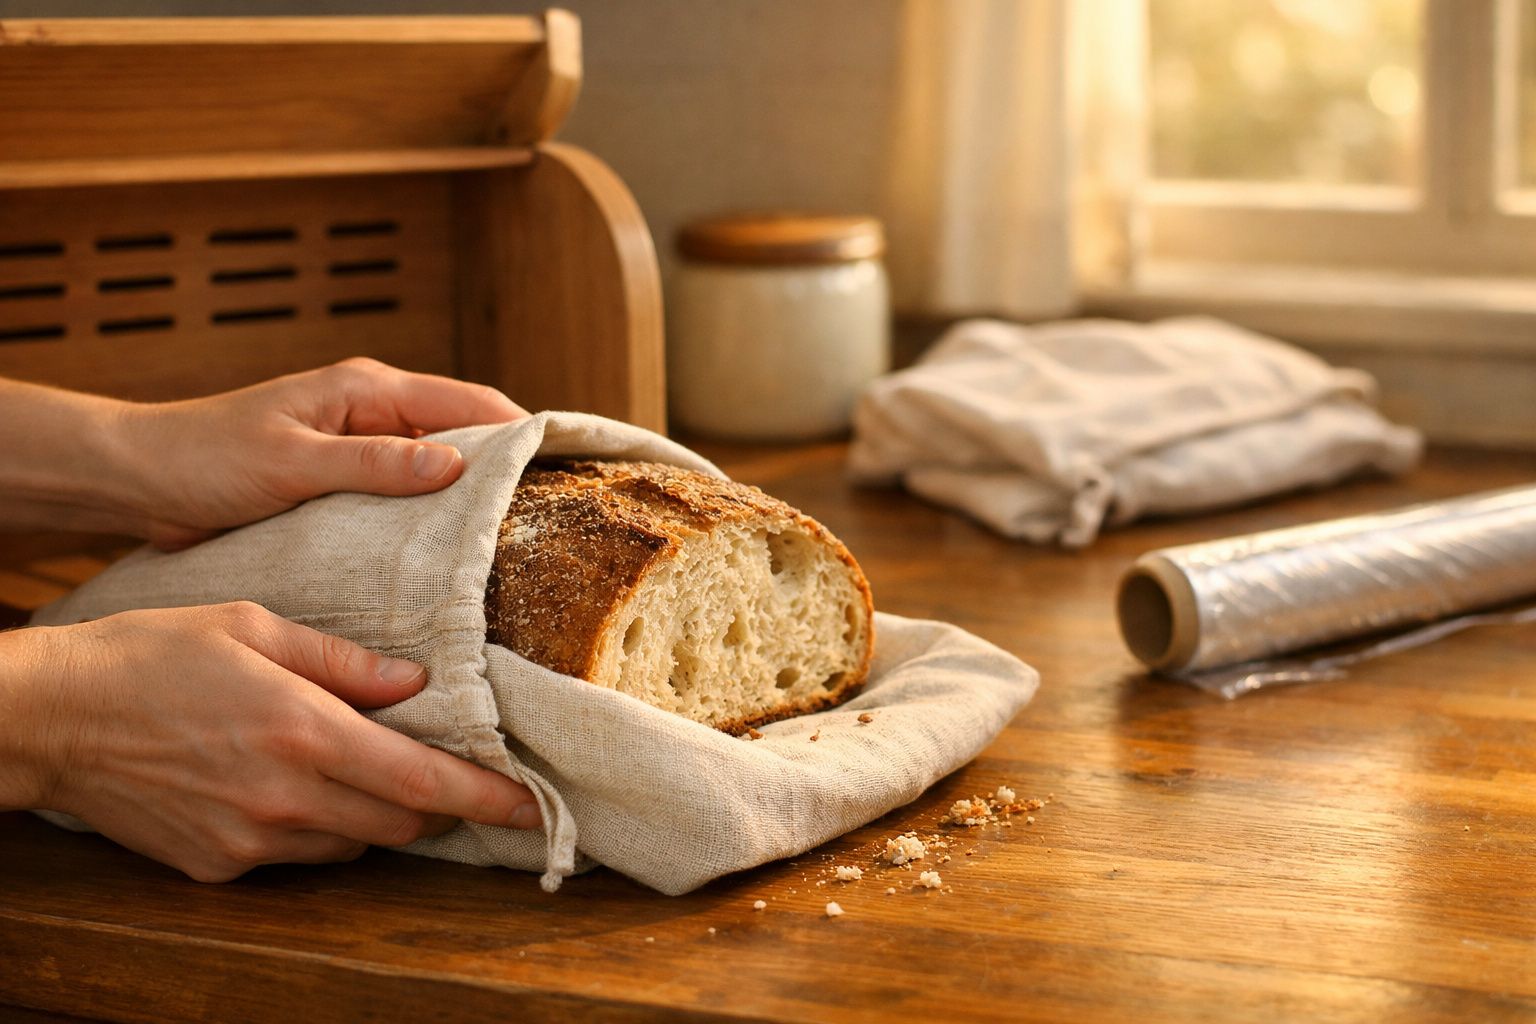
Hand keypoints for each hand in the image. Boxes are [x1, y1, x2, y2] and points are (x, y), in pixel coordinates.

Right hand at [0, 602, 541, 881]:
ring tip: (355, 764)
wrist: (54, 716)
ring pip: (355, 844)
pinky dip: (318, 828)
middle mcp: (286, 798)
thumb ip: (343, 660)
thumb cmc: (155, 654)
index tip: (531, 805)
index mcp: (305, 732)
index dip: (486, 798)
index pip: (422, 782)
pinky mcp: (218, 865)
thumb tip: (414, 684)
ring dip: (376, 813)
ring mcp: (250, 840)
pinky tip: (291, 785)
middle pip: (402, 822)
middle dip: (436, 800)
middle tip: (445, 767)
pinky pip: (299, 857)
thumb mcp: (254, 626)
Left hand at [115, 358, 527, 548]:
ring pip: (437, 465)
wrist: (141, 478)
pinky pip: (405, 494)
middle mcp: (372, 411)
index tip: (569, 462)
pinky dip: (432, 516)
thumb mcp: (292, 463)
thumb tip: (454, 464)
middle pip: (464, 432)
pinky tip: (448, 554)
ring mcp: (360, 446)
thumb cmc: (205, 459)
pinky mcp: (343, 480)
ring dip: (469, 496)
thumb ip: (372, 463)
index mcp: (367, 390)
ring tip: (513, 540)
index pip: (470, 401)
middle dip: (508, 465)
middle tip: (553, 512)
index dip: (524, 429)